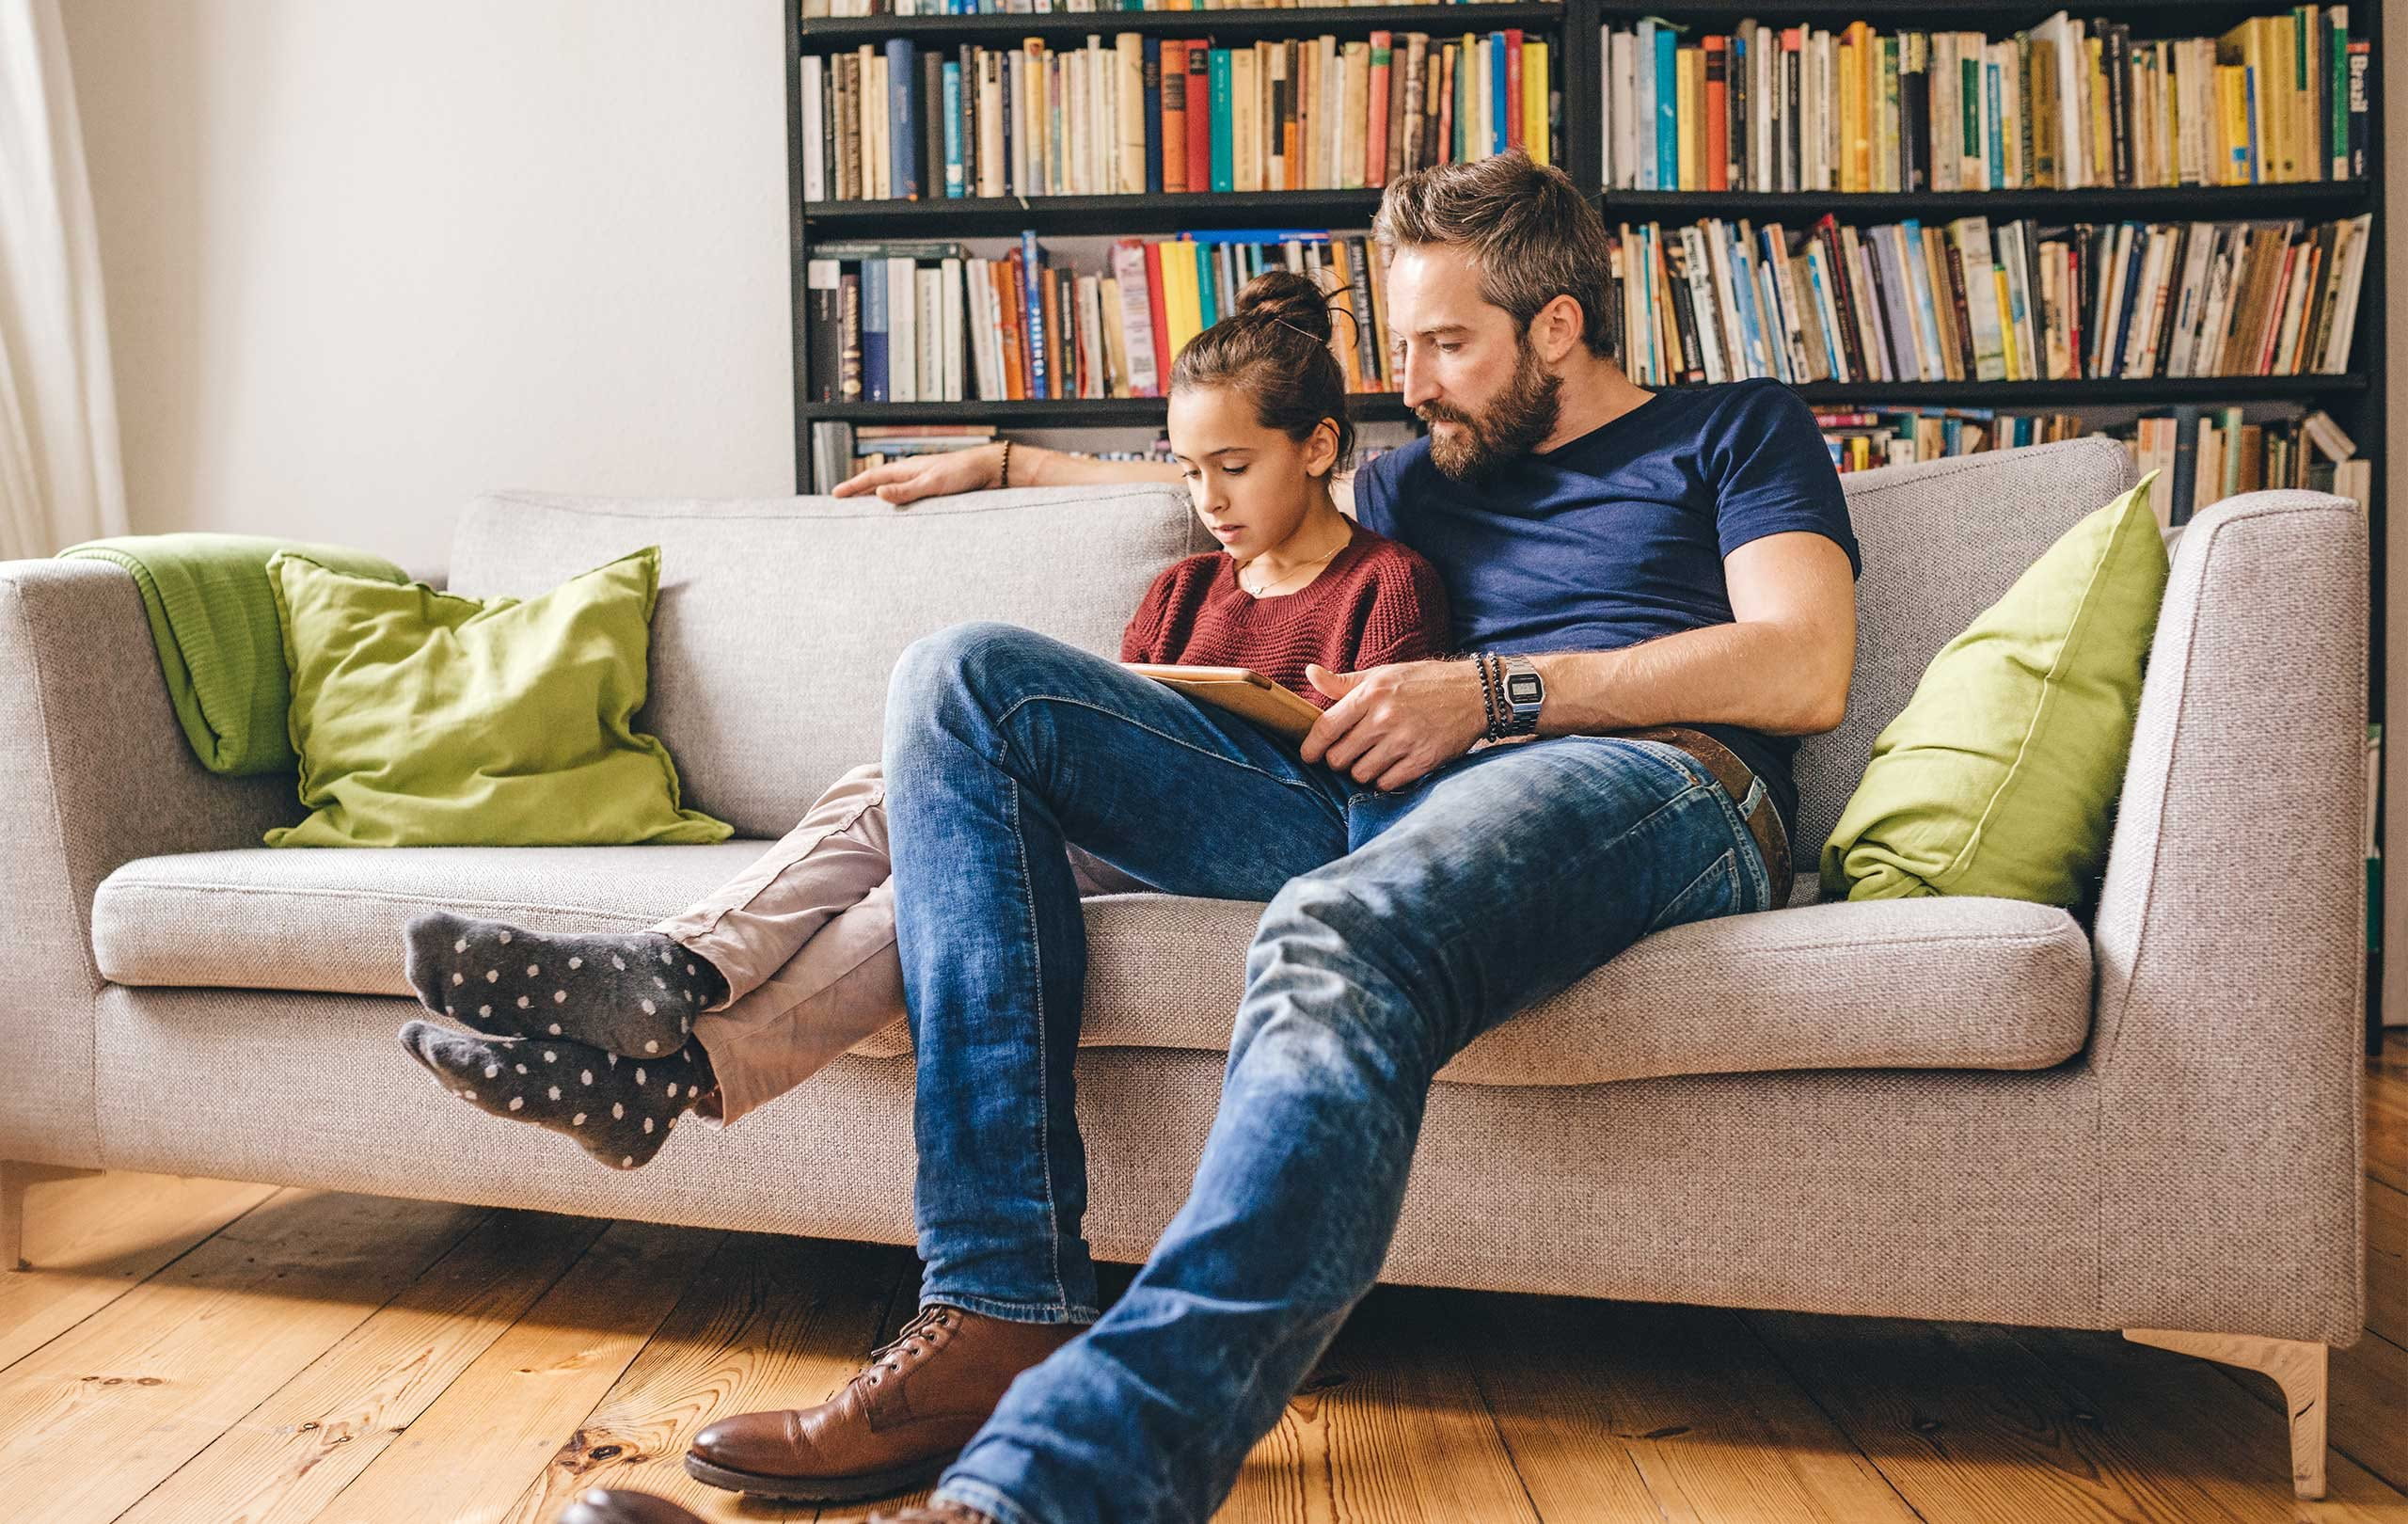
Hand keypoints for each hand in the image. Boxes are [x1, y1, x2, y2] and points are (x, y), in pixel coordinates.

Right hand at [829, 443, 1001, 504]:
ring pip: (893, 491)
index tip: (835, 495)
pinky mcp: (936, 491)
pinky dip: (898, 506)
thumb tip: (877, 495)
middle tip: (842, 503)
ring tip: (864, 511)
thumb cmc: (963, 473)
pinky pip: (909, 499)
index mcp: (907, 469)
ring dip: (878, 499)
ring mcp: (924, 482)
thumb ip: (906, 490)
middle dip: (860, 492)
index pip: (872, 478)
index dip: (853, 487)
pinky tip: (900, 515)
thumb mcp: (932, 483)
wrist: (991, 470)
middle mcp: (913, 474)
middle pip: (879, 484)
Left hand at [1298, 659, 1485, 792]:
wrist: (1474, 693)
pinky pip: (1386, 783)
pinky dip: (1385, 779)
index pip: (1326, 728)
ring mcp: (1405, 740)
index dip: (1311, 747)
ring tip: (1373, 759)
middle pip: (1339, 758)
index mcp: (1371, 693)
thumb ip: (1344, 682)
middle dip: (1338, 760)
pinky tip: (1392, 766)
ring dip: (1362, 771)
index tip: (1309, 755)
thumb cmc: (1424, 682)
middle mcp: (1385, 717)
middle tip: (1349, 754)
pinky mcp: (1423, 759)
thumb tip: (1310, 673)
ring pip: (1361, 774)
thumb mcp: (1383, 674)